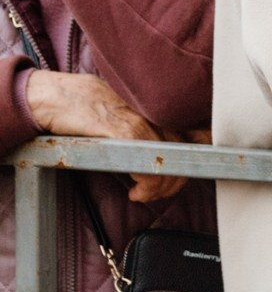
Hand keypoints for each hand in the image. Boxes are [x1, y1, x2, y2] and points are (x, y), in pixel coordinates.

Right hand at [25, 70, 185, 203]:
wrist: (55, 96)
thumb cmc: (85, 105)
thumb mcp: (123, 111)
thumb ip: (144, 124)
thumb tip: (162, 145)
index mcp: (157, 109)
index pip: (196, 136)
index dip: (193, 161)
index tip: (179, 178)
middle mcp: (155, 114)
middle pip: (185, 154)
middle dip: (175, 182)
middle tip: (158, 193)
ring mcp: (141, 122)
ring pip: (169, 165)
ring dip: (160, 189)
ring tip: (144, 195)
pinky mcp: (124, 133)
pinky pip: (149, 167)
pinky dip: (148, 187)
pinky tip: (136, 193)